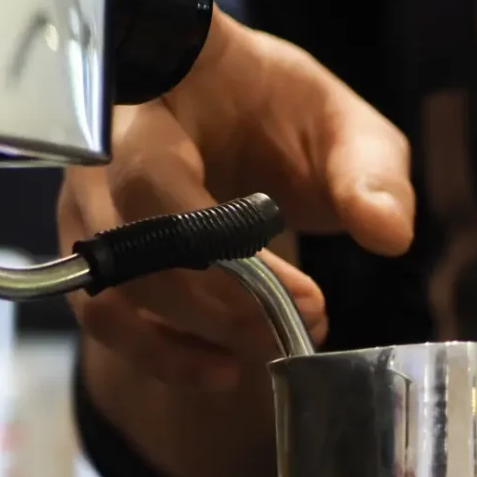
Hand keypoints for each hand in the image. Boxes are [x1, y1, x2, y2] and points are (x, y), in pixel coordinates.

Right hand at [57, 9, 413, 389]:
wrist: (229, 105)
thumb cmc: (282, 110)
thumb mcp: (344, 127)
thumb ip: (370, 172)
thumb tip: (389, 232)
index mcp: (156, 107)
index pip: (154, 179)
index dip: (224, 249)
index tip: (307, 295)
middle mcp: (99, 160)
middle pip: (132, 250)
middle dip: (225, 307)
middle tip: (307, 323)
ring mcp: (88, 211)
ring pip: (112, 295)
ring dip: (194, 340)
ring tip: (271, 349)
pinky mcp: (99, 260)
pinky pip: (106, 321)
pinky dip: (163, 357)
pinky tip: (225, 370)